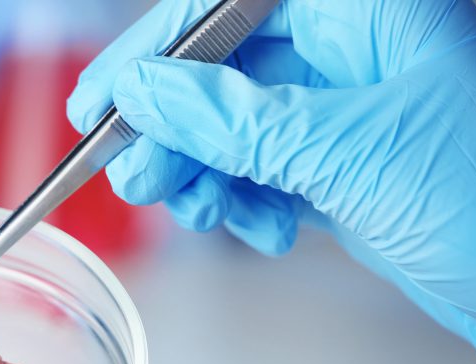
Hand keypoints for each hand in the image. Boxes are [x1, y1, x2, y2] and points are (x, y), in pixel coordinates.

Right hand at [68, 0, 475, 351]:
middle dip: (176, 128)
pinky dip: (245, 203)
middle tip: (139, 172)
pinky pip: (261, 173)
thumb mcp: (344, 151)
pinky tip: (263, 229)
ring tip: (203, 212)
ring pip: (234, 128)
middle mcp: (354, 52)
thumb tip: (146, 91)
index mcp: (370, 13)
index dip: (158, 48)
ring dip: (204, 175)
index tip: (105, 95)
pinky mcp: (339, 169)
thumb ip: (233, 119)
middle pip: (224, 72)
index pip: (230, 7)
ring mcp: (344, 113)